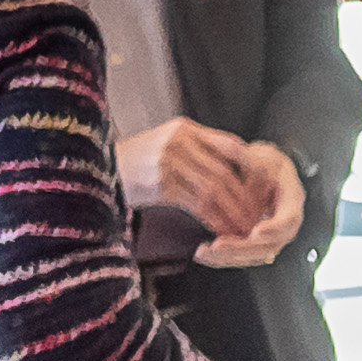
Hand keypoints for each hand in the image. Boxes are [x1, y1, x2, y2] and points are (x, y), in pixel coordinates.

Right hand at [124, 120, 301, 262]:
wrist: (96, 168)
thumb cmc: (138, 162)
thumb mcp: (168, 144)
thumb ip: (200, 151)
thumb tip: (240, 170)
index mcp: (185, 128)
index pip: (231, 145)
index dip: (252, 169)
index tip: (264, 189)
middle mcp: (178, 141)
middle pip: (224, 174)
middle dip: (245, 200)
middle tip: (259, 219)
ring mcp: (168, 161)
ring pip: (214, 191)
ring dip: (233, 214)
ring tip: (245, 230)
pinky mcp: (160, 183)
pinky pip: (197, 205)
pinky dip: (214, 220)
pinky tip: (222, 231)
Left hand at [198, 140, 308, 269]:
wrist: (259, 169)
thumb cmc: (262, 161)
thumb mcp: (261, 157)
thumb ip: (254, 166)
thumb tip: (245, 170)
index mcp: (291, 201)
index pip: (289, 220)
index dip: (274, 229)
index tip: (256, 233)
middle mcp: (284, 223)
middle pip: (270, 246)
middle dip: (242, 249)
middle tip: (218, 246)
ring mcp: (271, 235)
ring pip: (254, 256)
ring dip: (229, 257)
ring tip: (203, 253)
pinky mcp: (255, 242)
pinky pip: (243, 255)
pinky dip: (223, 258)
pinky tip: (204, 254)